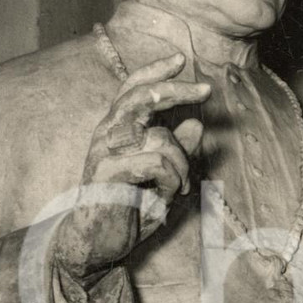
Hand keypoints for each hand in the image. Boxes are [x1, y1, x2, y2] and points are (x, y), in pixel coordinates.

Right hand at [53, 53, 210, 279]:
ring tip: (180, 187)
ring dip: (181, 164)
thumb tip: (197, 123)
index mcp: (116, 130)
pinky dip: (172, 180)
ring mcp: (104, 151)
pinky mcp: (107, 172)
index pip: (131, 89)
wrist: (97, 243)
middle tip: (205, 90)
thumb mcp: (162, 178)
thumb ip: (178, 151)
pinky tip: (167, 197)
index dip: (154, 71)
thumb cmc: (128, 210)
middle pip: (141, 96)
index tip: (179, 59)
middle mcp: (107, 134)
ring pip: (160, 137)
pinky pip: (156, 162)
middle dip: (175, 89)